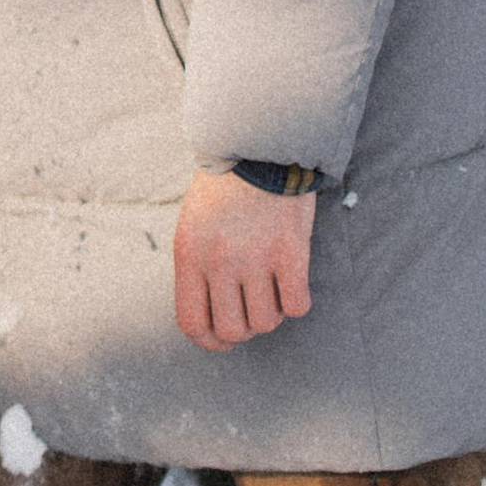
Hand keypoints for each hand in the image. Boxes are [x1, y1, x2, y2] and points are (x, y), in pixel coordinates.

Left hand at [172, 168, 315, 351]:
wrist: (259, 144)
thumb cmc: (224, 186)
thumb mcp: (192, 224)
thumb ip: (197, 267)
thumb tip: (211, 316)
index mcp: (188, 254)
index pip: (192, 323)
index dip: (209, 341)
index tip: (222, 338)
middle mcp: (218, 261)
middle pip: (232, 330)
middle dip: (244, 327)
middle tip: (251, 307)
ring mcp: (255, 258)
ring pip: (266, 322)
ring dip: (271, 312)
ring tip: (270, 285)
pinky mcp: (291, 252)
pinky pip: (296, 306)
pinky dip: (296, 300)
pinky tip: (291, 279)